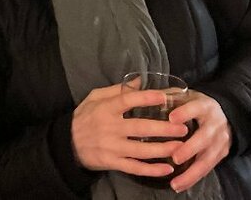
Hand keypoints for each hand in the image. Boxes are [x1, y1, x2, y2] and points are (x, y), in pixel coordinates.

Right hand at [72, 82, 188, 176]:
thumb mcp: (95, 97)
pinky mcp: (111, 162)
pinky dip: (151, 170)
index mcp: (105, 108)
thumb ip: (117, 90)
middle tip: (183, 128)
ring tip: (181, 147)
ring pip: (141, 150)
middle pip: (140, 128)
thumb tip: (140, 80)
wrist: (67, 142)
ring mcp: (111, 147)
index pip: (127, 101)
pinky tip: (167, 169)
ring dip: (162, 150)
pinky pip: (134, 168)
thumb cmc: (84, 117)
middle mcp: (109, 127)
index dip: (146, 98)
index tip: (165, 97)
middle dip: (164, 129)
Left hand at [165, 90, 230, 192]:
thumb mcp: (187, 95)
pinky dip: (194, 178)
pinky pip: (208, 168)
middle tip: (175, 158)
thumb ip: (169, 96)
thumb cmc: (196, 104)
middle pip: (204, 137)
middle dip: (190, 149)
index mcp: (204, 106)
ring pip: (207, 158)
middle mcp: (215, 123)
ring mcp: (220, 140)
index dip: (185, 113)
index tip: (171, 118)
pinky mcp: (221, 153)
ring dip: (192, 172)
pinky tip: (180, 185)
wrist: (226, 114)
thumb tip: (142, 93)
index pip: (196, 108)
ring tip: (175, 183)